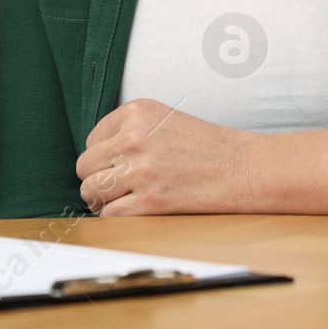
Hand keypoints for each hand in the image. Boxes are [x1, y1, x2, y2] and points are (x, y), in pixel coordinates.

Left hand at [76, 99, 262, 215]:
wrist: (242, 168)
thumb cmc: (206, 146)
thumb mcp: (163, 118)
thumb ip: (128, 129)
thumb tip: (94, 155)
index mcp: (135, 112)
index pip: (92, 140)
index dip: (103, 156)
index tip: (120, 164)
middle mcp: (133, 138)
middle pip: (85, 166)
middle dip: (98, 178)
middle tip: (119, 184)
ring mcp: (141, 170)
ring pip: (92, 191)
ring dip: (104, 199)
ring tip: (124, 197)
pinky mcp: (150, 201)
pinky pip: (109, 214)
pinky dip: (117, 216)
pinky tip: (136, 209)